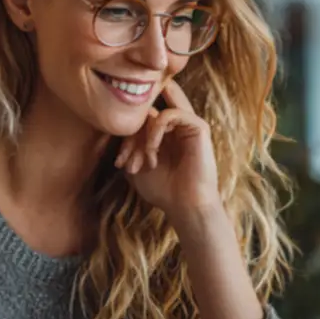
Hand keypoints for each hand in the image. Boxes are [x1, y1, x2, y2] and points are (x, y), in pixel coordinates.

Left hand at [114, 79, 218, 218]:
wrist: (184, 206)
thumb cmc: (162, 189)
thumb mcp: (135, 164)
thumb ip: (129, 142)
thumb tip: (122, 124)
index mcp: (162, 132)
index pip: (137, 119)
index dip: (124, 135)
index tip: (120, 163)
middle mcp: (175, 125)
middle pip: (143, 112)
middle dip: (130, 136)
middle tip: (126, 162)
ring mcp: (187, 124)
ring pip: (154, 112)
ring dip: (143, 137)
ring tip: (145, 160)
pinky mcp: (198, 126)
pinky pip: (170, 114)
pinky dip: (156, 130)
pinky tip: (153, 150)